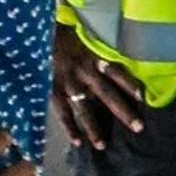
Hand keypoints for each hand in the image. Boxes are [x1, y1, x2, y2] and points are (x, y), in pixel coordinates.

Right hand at [53, 22, 147, 150]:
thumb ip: (93, 42)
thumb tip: (110, 38)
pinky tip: (76, 142)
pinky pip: (61, 111)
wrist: (31, 31)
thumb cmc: (56, 29)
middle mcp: (82, 72)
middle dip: (123, 112)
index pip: (116, 71)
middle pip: (107, 94)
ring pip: (84, 109)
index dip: (129, 83)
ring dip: (93, 128)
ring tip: (102, 146)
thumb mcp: (79, 31)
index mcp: (91, 56)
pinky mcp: (51, 90)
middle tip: (138, 128)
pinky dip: (68, 127)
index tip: (143, 97)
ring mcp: (67, 83)